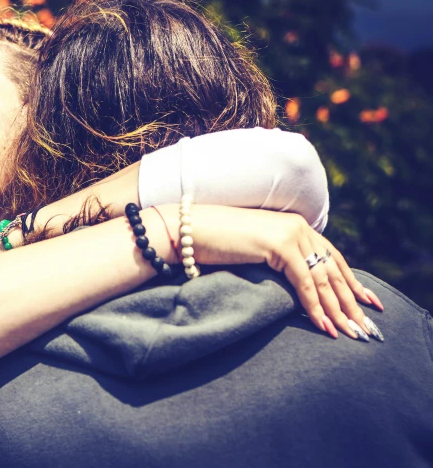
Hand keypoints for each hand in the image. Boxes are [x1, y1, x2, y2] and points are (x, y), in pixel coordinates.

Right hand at [158, 205, 383, 340]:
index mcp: (295, 226)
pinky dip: (315, 306)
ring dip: (338, 309)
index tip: (367, 302)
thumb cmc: (215, 244)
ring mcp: (290, 233)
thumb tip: (294, 286)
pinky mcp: (279, 245)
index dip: (351, 282)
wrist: (189, 231)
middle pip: (334, 269)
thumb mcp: (255, 251)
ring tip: (349, 332)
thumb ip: (278, 260)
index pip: (332, 257)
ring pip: (323, 278)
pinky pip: (305, 282)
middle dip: (351, 301)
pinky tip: (322, 325)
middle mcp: (298, 226)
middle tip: (365, 327)